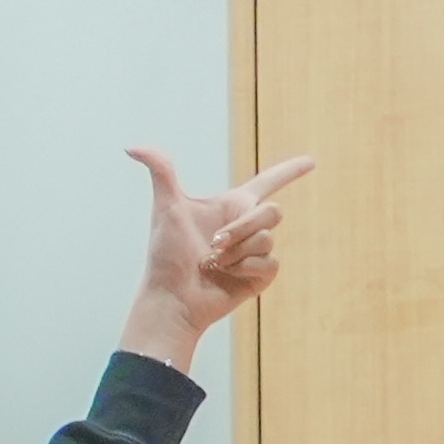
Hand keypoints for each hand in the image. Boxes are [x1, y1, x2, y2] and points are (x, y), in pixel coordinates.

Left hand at [123, 145, 309, 368]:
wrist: (171, 297)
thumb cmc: (165, 254)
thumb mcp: (166, 208)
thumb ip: (160, 171)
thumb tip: (132, 146)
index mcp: (231, 206)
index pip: (268, 182)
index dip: (290, 170)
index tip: (311, 161)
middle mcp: (247, 227)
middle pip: (273, 211)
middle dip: (243, 227)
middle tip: (214, 242)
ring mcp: (255, 252)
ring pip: (268, 239)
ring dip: (237, 251)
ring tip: (212, 263)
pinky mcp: (261, 275)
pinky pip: (269, 262)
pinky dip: (244, 268)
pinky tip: (227, 276)